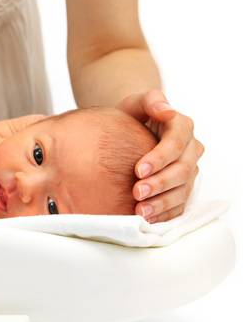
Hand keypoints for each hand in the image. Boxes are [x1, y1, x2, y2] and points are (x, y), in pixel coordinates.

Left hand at [116, 90, 203, 222]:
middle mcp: (190, 150)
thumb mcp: (137, 102)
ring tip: (141, 212)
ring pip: (183, 190)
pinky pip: (179, 205)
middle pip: (182, 170)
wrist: (131, 129)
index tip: (138, 170)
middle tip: (137, 193)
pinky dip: (165, 214)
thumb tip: (166, 109)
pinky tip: (148, 221)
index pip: (176, 143)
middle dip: (160, 184)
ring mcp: (188, 170)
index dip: (160, 158)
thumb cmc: (133, 114)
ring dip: (163, 203)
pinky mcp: (181, 187)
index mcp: (182, 127)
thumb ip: (151, 100)